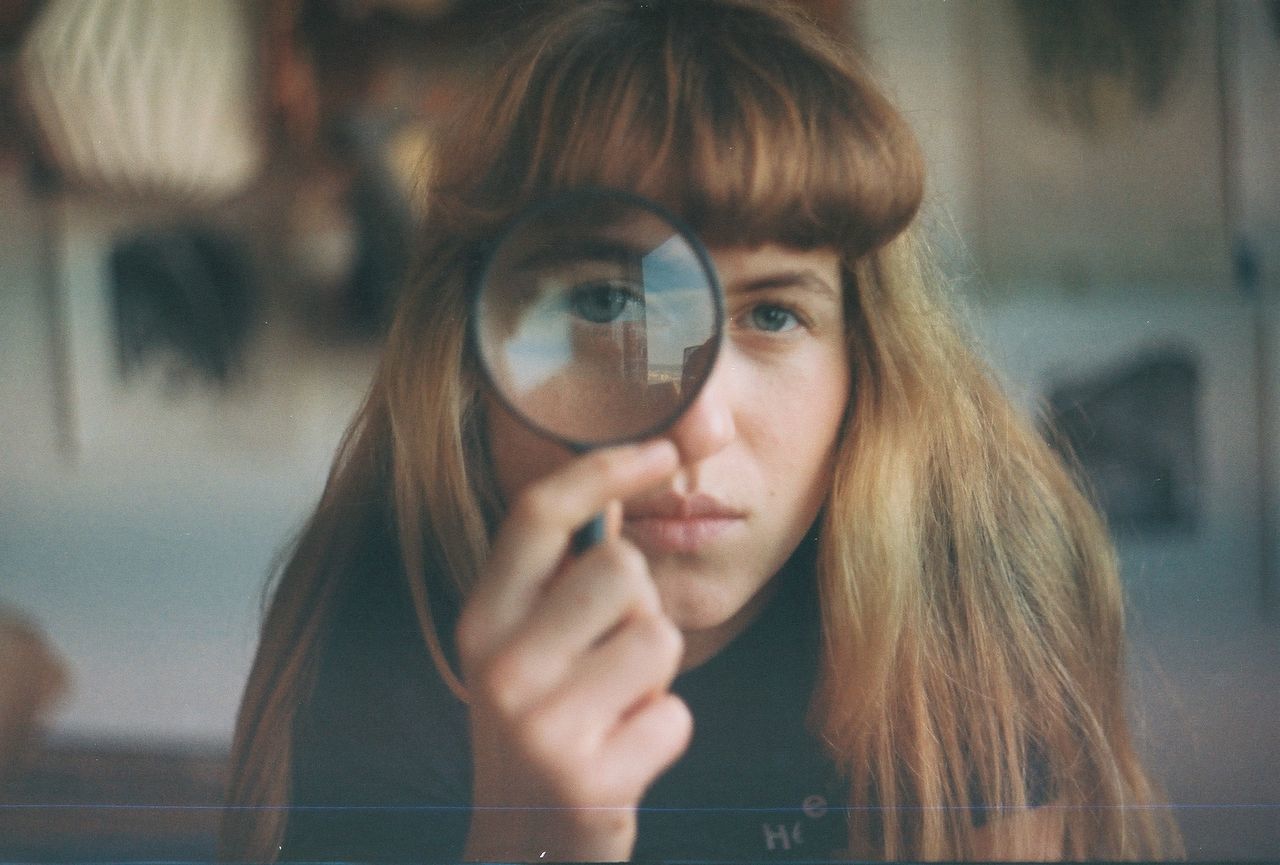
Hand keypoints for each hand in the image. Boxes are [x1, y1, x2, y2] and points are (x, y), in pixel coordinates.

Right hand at [456, 440, 693, 861]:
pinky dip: (664, 733)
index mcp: (481, 619)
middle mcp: (498, 665)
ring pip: (658, 637)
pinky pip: (676, 716)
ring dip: (656, 675)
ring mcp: (540, 725)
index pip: (538, 514)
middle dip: (639, 605)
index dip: (605, 466)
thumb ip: (560, 575)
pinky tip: (624, 755)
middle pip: (621, 567)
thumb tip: (622, 477)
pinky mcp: (588, 781)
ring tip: (616, 706)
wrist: (525, 845)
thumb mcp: (527, 645)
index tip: (663, 447)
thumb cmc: (543, 722)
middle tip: (610, 655)